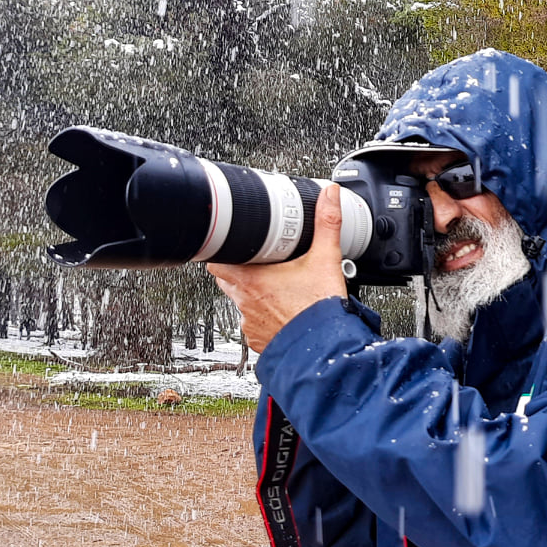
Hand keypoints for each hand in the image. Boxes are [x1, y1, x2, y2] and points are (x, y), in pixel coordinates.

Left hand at [208, 184, 347, 353]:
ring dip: (253, 295)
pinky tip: (284, 312)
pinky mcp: (260, 340)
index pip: (217, 259)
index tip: (239, 246)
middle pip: (226, 279)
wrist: (327, 350)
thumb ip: (327, 224)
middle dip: (240, 269)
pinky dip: (265, 317)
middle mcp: (245, 302)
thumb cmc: (320, 311)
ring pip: (241, 303)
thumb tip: (329, 196)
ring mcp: (250, 324)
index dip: (226, 251)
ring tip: (277, 288)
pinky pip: (254, 325)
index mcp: (252, 280)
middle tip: (261, 263)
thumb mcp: (326, 259)